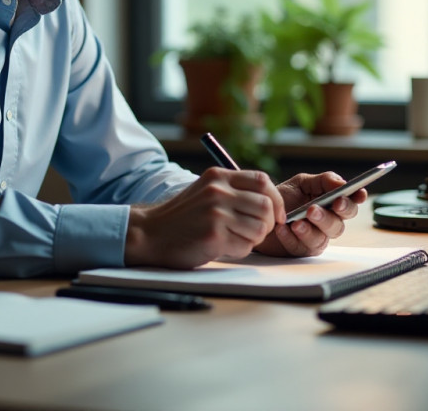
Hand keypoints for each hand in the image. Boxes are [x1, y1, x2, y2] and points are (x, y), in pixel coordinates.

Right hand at [124, 167, 285, 268]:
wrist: (151, 233)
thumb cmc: (184, 216)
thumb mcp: (206, 191)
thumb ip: (234, 191)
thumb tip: (272, 202)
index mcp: (218, 176)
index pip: (263, 180)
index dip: (276, 200)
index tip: (275, 215)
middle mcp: (218, 191)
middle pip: (266, 205)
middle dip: (268, 223)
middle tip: (256, 232)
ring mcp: (216, 212)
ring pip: (260, 228)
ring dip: (253, 239)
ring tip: (234, 238)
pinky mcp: (213, 235)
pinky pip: (245, 246)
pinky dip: (239, 250)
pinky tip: (222, 246)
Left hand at [254, 172, 366, 257]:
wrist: (259, 212)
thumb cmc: (284, 197)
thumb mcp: (301, 183)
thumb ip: (323, 181)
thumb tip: (342, 183)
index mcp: (331, 204)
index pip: (350, 204)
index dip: (356, 199)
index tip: (358, 194)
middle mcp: (327, 223)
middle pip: (338, 225)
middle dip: (328, 217)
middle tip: (314, 209)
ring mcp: (315, 238)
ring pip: (321, 238)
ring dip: (309, 230)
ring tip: (296, 222)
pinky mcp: (300, 250)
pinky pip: (299, 247)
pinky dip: (290, 237)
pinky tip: (282, 229)